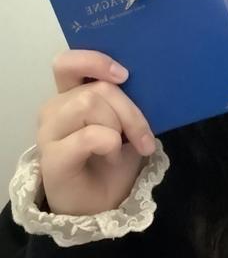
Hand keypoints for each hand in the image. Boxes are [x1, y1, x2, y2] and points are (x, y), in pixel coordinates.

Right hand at [36, 49, 155, 214]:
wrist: (105, 201)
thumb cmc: (116, 156)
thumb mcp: (128, 120)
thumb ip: (125, 96)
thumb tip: (143, 77)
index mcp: (72, 94)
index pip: (68, 63)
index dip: (95, 61)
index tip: (124, 75)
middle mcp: (56, 108)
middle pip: (95, 88)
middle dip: (128, 110)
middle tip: (142, 135)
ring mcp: (49, 132)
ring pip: (90, 104)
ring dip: (118, 127)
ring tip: (119, 148)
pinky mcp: (51, 158)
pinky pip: (88, 136)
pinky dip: (110, 144)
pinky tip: (111, 156)